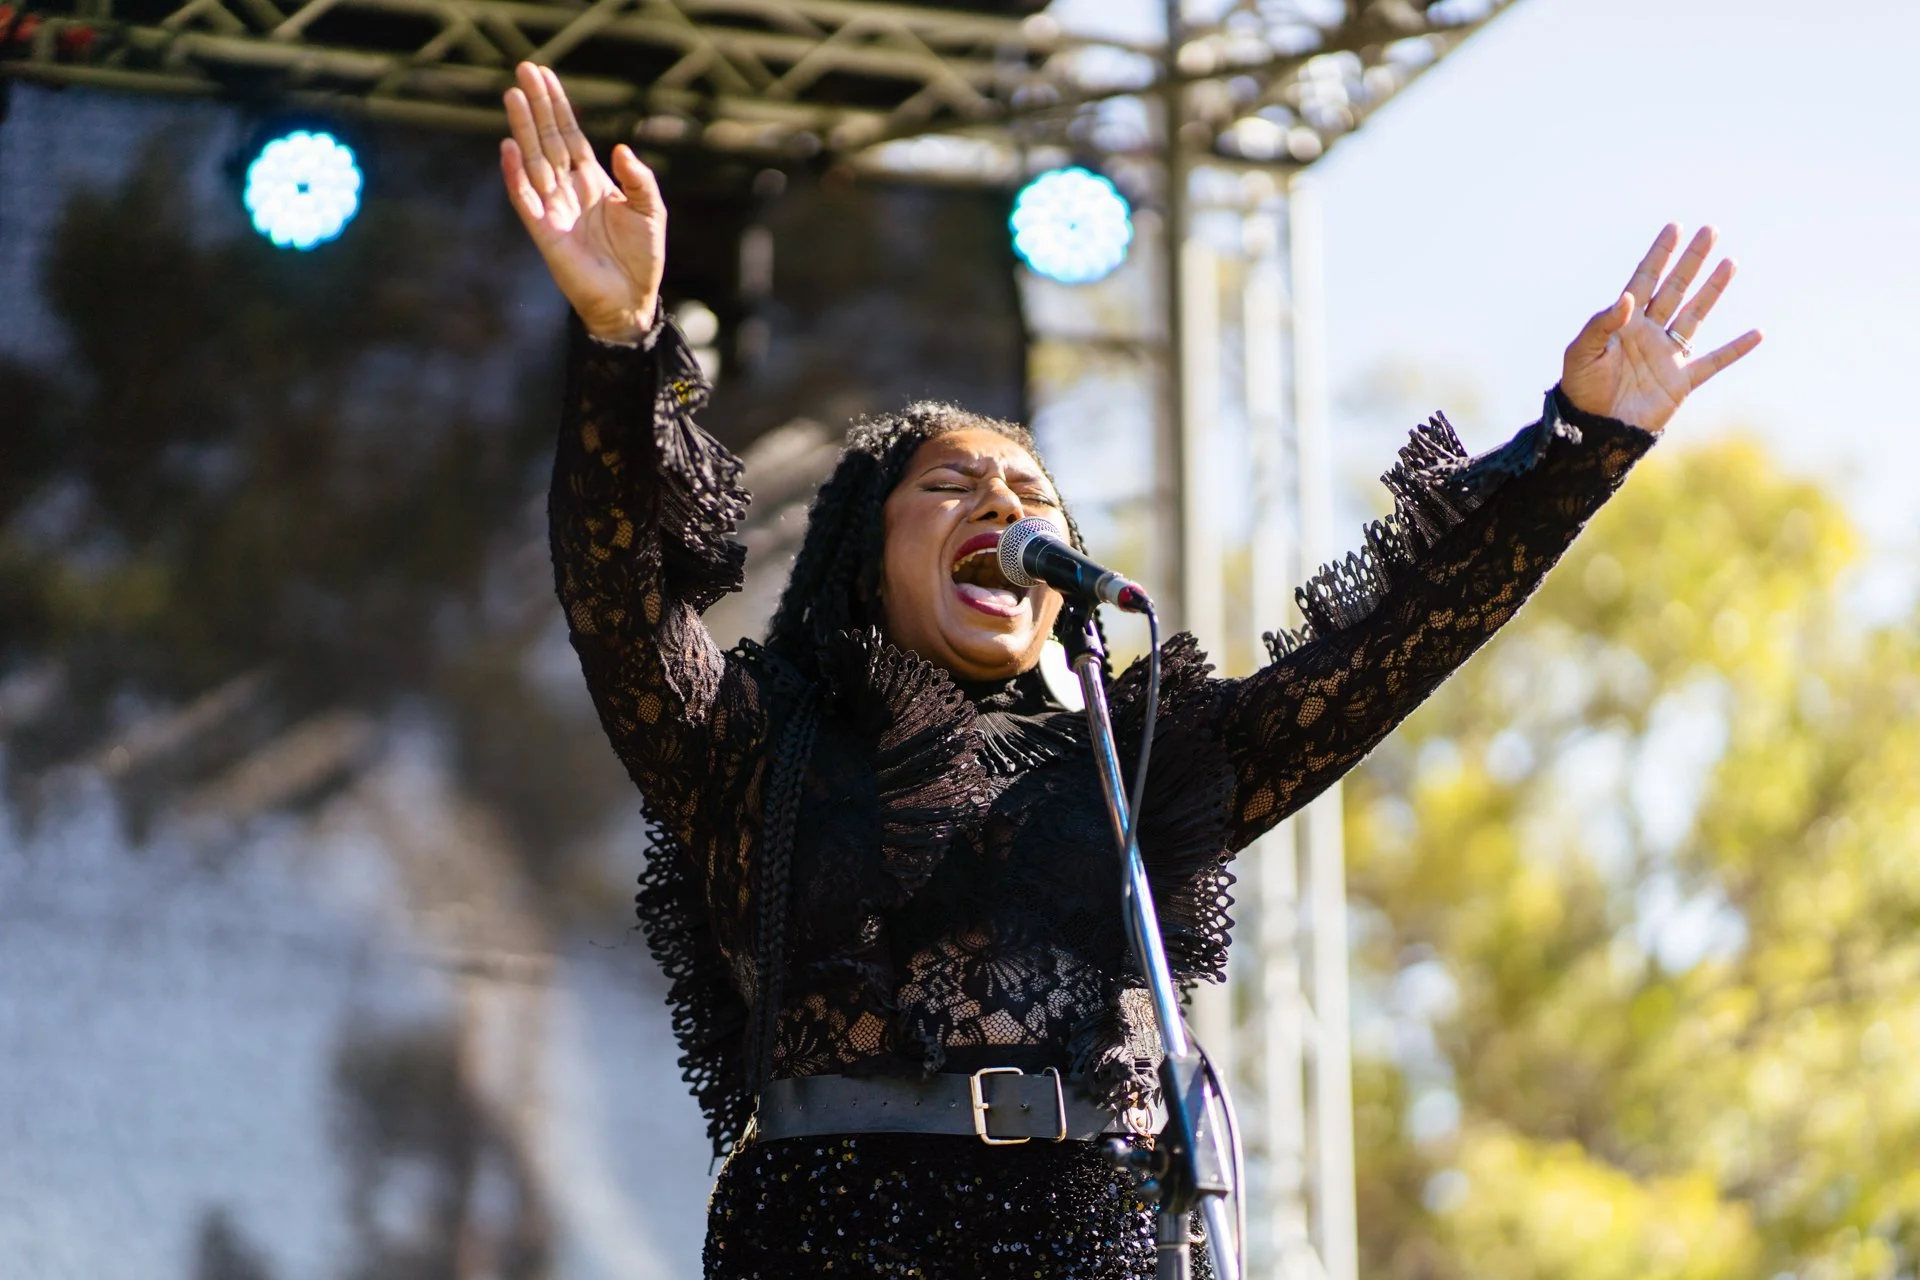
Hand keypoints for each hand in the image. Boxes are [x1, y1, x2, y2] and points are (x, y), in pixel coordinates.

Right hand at [500, 62, 664, 343]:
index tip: (544, 74)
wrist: (631, 300)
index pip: (570, 135)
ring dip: (523, 130)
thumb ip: (639, 179)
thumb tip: (620, 148)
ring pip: (534, 161)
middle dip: (537, 106)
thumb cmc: (642, 257)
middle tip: (523, 70)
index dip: (558, 106)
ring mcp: (554, 209)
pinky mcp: (545, 233)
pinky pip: (525, 199)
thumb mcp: (651, 211)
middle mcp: (569, 190)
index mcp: (592, 181)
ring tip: (514, 97)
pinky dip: (516, 176)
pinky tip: (509, 149)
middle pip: (548, 139)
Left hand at [1561, 224, 1762, 434]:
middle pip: (1675, 289)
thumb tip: (1628, 297)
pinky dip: (1736, 349)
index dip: (1659, 255)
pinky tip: (1757, 333)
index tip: (1674, 228)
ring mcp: (1667, 355)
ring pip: (1695, 315)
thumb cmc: (1581, 390)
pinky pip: (1714, 362)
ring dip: (1712, 289)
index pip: (1644, 280)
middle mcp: (1649, 333)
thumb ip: (1602, 323)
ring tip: (1729, 262)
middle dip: (1691, 260)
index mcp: (1624, 323)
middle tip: (1709, 231)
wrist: (1593, 428)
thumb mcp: (1582, 353)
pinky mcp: (1681, 381)